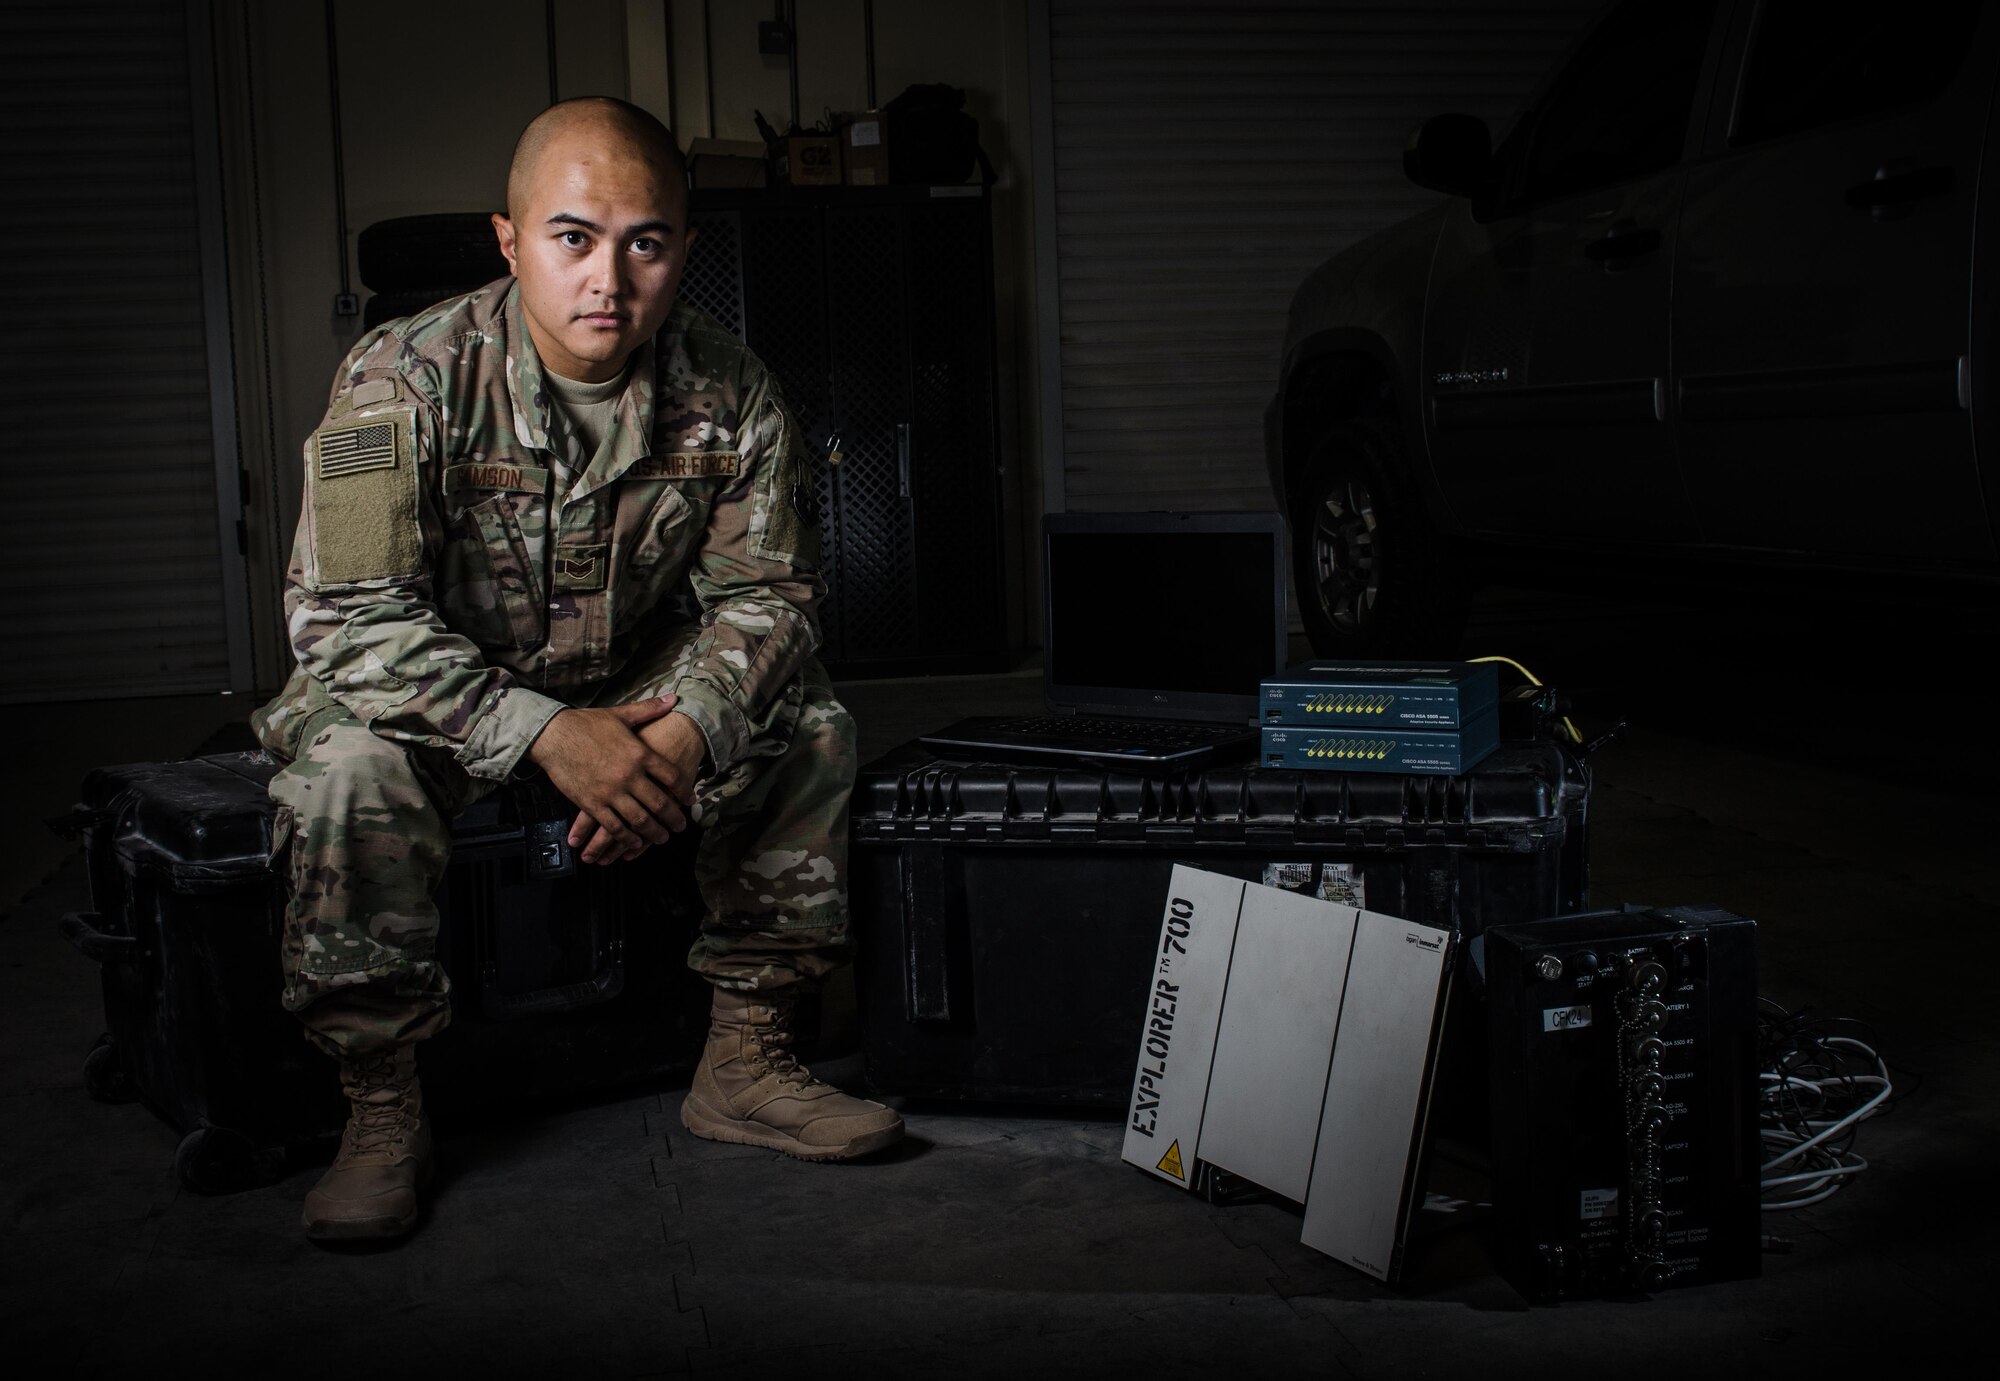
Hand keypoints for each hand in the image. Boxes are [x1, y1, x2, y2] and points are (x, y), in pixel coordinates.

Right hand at [570, 708, 709, 863]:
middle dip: (674, 818)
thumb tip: (674, 699)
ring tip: (662, 838)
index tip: (690, 799)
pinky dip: (627, 838)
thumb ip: (650, 710)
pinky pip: (614, 826)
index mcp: (640, 753)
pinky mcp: (592, 804)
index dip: (685, 790)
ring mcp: (611, 792)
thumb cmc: (586, 723)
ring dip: (654, 833)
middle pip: (660, 803)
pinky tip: (635, 843)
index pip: (672, 777)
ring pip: (640, 820)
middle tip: (681, 826)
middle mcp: (629, 775)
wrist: (552, 735)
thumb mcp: (621, 715)